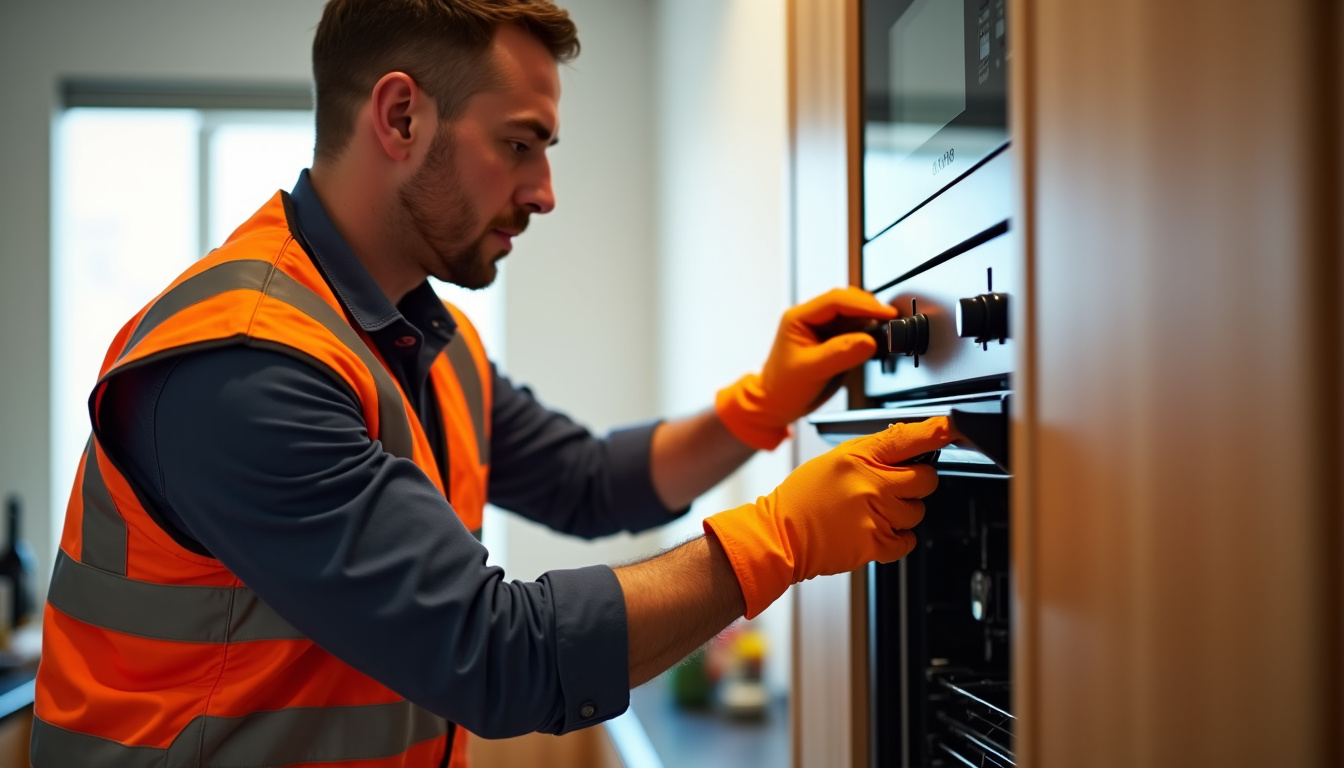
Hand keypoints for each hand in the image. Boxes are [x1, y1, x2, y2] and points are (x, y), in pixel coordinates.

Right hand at [703, 417, 951, 617]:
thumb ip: (871, 452)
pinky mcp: (874, 544)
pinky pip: (907, 540)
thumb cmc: (804, 498)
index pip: (906, 439)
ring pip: (917, 511)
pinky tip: (879, 529)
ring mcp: (874, 515)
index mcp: (858, 458)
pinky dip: (899, 538)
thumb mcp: (833, 460)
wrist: (779, 535)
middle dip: (918, 482)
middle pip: (925, 480)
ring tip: (876, 512)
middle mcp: (869, 484)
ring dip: (904, 512)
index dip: (934, 433)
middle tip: (897, 486)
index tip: (949, 428)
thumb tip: (907, 448)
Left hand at [715, 287, 895, 449]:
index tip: (885, 313)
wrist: (776, 405)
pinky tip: (876, 339)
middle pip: (846, 302)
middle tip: (890, 321)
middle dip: (869, 309)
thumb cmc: (783, 388)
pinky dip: (867, 332)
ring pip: (852, 315)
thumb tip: (868, 341)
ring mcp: (821, 329)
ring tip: (886, 330)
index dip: (864, 304)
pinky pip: (853, 330)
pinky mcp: (831, 341)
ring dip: (870, 320)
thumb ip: (840, 354)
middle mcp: (810, 318)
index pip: (836, 301)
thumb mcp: (811, 371)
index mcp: (798, 318)